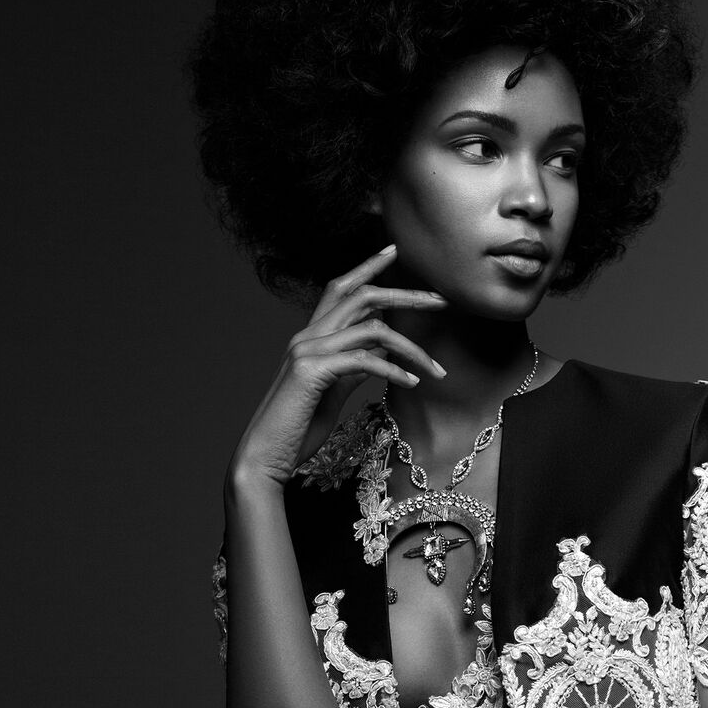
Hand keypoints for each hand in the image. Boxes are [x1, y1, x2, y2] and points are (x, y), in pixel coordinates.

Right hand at [228, 247, 447, 496]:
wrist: (266, 457)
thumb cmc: (298, 431)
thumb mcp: (332, 395)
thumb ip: (352, 371)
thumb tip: (379, 356)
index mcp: (310, 337)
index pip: (340, 289)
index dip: (367, 266)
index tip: (394, 250)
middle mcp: (307, 336)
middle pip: (362, 296)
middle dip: (406, 295)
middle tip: (442, 300)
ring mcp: (307, 350)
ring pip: (372, 329)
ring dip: (412, 348)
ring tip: (436, 369)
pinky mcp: (311, 371)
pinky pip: (364, 360)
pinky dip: (394, 369)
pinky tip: (412, 384)